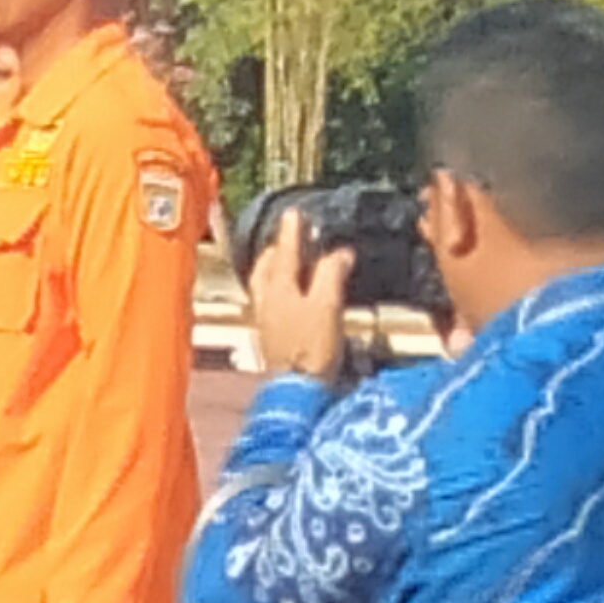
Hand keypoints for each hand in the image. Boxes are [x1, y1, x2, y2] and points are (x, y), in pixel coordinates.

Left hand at [249, 208, 355, 379]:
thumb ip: (331, 275)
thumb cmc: (312, 347)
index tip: (295, 212)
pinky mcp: (270, 336)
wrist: (297, 390)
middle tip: (287, 236)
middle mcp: (266, 300)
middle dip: (277, 248)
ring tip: (284, 261)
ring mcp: (264, 319)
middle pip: (267, 267)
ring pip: (263, 283)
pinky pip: (268, 299)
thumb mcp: (327, 305)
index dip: (293, 232)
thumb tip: (340, 252)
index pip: (286, 252)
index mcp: (279, 288)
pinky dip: (275, 286)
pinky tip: (286, 293)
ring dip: (273, 267)